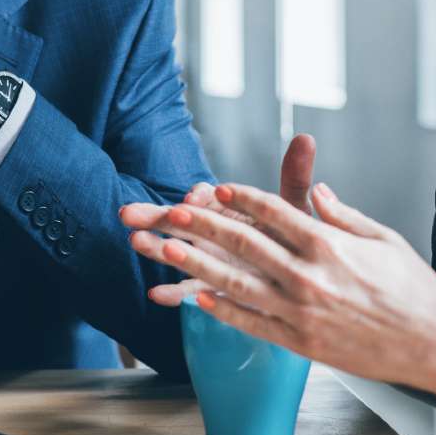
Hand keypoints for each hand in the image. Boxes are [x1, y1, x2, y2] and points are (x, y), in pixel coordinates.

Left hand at [124, 181, 435, 392]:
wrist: (435, 343)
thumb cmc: (413, 288)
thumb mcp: (382, 238)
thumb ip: (342, 214)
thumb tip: (317, 190)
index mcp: (329, 244)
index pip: (274, 212)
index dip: (241, 198)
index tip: (216, 188)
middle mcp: (310, 276)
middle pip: (245, 244)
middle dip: (204, 226)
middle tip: (171, 212)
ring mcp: (302, 312)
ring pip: (237, 284)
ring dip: (197, 265)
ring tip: (167, 251)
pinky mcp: (301, 343)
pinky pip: (253, 324)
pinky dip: (223, 311)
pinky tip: (197, 299)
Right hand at [139, 134, 317, 306]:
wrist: (298, 274)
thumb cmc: (294, 237)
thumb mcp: (294, 209)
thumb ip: (294, 177)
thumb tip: (305, 139)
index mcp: (227, 208)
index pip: (207, 197)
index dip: (199, 196)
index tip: (194, 196)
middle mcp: (212, 231)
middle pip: (180, 220)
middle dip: (156, 215)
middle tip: (130, 213)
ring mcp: (208, 259)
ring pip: (177, 252)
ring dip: (155, 248)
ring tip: (136, 242)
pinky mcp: (210, 285)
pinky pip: (188, 290)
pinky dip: (172, 293)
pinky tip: (156, 295)